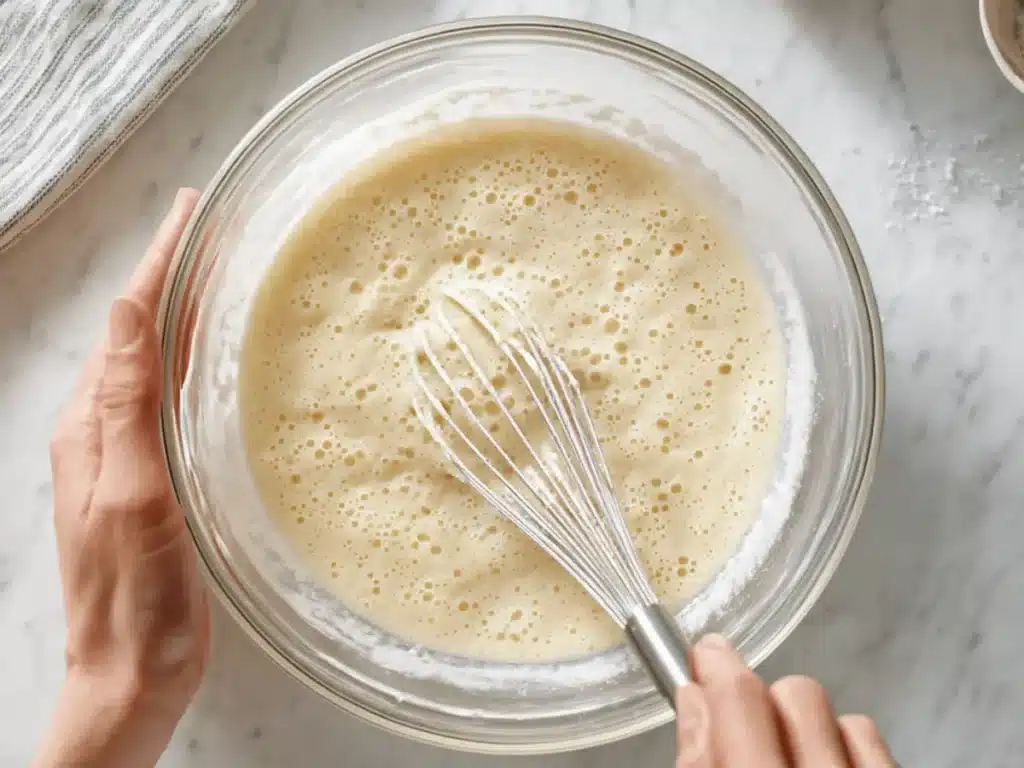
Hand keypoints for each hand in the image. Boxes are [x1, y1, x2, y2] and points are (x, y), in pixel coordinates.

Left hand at [36, 189, 209, 767]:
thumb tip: (130, 313)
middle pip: (139, 333)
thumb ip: (127, 404)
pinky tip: (216, 360)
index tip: (188, 212)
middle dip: (171, 275)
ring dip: (183, 313)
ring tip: (218, 275)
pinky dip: (192, 361)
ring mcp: (125, 454)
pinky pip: (169, 398)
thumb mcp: (132, 493)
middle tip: (211, 231)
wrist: (131, 673)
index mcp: (91, 424)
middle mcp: (102, 430)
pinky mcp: (152, 478)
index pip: (129, 323)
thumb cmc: (135, 595)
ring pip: (154, 362)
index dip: (158, 263)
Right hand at [676, 635, 894, 766]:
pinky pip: (879, 746)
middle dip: (766, 704)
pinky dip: (850, 752)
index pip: (742, 700)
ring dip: (813, 732)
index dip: (717, 667)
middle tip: (744, 730)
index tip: (704, 657)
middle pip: (798, 695)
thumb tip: (695, 698)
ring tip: (791, 766)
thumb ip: (700, 763)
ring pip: (845, 719)